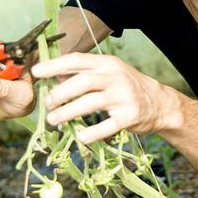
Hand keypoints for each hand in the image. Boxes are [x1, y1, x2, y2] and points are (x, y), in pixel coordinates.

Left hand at [31, 52, 174, 142]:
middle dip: (60, 93)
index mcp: (107, 64)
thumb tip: (54, 76)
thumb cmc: (128, 87)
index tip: (36, 73)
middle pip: (82, 82)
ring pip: (91, 103)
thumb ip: (84, 74)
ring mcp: (124, 97)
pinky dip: (92, 132)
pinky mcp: (130, 117)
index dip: (54, 65)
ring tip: (54, 120)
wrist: (160, 103)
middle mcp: (116, 78)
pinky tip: (80, 136)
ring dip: (68, 113)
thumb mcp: (109, 73)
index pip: (77, 60)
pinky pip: (107, 126)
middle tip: (48, 103)